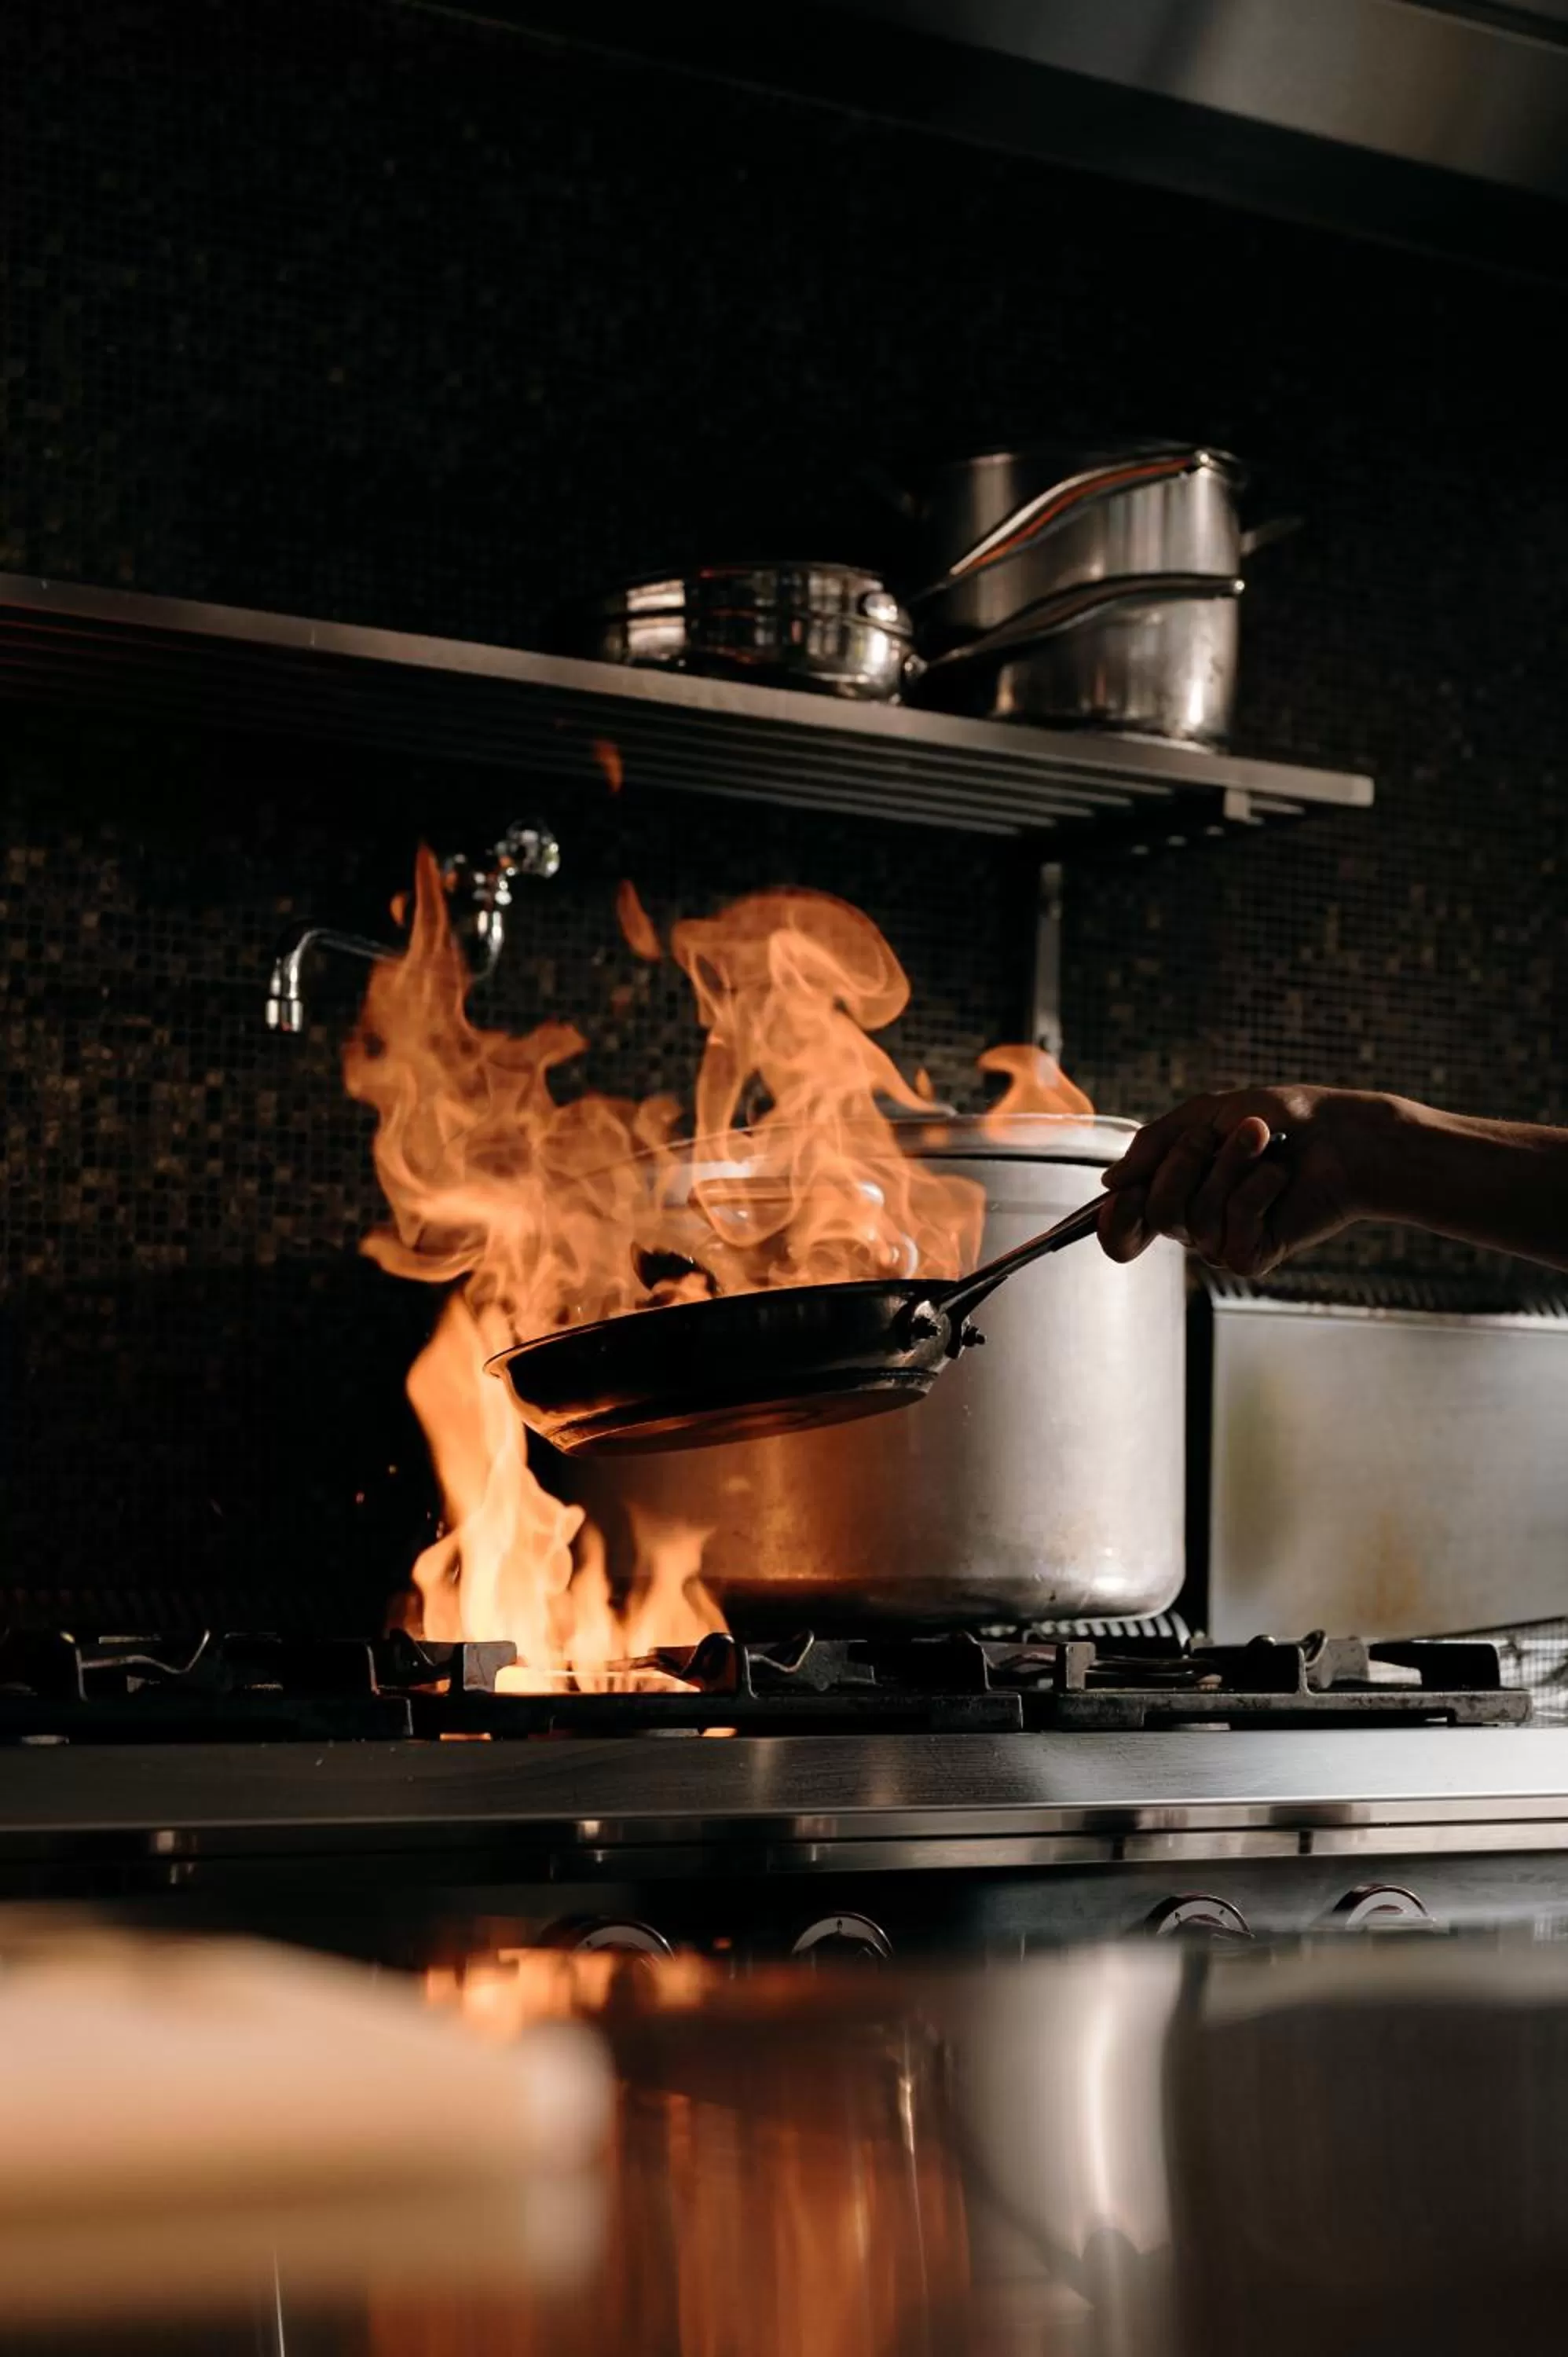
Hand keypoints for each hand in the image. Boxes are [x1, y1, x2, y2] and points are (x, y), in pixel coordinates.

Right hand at [1096, 1085, 1383, 1276]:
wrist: (1341, 1133)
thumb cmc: (1279, 1119)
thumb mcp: (1203, 1116)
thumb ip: (1152, 1147)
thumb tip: (1110, 1183)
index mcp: (1176, 1193)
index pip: (1125, 1230)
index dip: (1116, 1220)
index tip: (1123, 1195)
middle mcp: (1193, 1224)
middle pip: (1155, 1212)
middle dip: (1184, 1162)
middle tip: (1215, 1136)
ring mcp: (1222, 1243)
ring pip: (1194, 1219)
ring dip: (1231, 1166)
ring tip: (1264, 1143)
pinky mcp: (1254, 1256)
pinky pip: (1232, 1232)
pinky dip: (1257, 1191)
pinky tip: (1280, 1177)